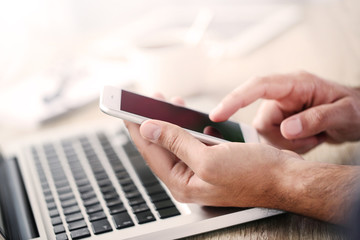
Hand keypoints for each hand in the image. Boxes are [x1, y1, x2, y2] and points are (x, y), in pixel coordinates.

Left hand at [125, 118, 302, 207]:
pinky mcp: (213, 162)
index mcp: (183, 183)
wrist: (287, 178)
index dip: (136, 128)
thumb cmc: (255, 174)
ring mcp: (201, 171)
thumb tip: (149, 129)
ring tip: (170, 104)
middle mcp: (189, 179)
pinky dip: (191, 129)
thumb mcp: (210, 159)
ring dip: (173, 123)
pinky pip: (195, 143)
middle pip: (161, 146)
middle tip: (146, 101)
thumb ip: (176, 143)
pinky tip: (192, 120)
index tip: (124, 110)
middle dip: (154, 121)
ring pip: (178, 142)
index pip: (150, 151)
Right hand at [210, 71, 359, 152]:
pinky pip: (273, 141)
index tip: (218, 114)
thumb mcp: (344, 113)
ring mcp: (280, 109)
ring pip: (265, 135)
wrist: (357, 117)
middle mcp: (283, 95)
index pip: (258, 87)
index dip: (235, 99)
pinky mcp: (280, 122)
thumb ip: (316, 119)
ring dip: (289, 145)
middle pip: (261, 121)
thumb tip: (287, 129)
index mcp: (295, 84)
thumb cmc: (355, 108)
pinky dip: (291, 148)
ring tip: (314, 138)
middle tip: (311, 139)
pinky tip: (308, 141)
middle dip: (282, 138)